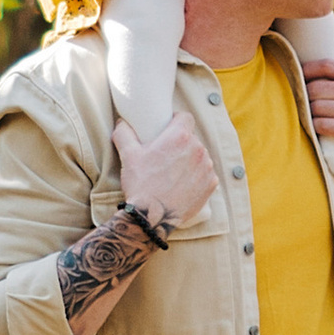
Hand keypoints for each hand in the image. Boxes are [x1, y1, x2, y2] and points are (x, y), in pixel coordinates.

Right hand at [114, 111, 217, 236]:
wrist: (151, 217)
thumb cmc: (140, 183)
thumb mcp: (128, 155)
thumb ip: (124, 132)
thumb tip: (122, 122)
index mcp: (179, 136)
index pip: (185, 117)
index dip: (177, 121)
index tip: (169, 129)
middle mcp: (198, 149)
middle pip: (191, 138)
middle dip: (181, 143)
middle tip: (166, 155)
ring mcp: (207, 167)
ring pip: (199, 156)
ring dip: (190, 160)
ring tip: (175, 172)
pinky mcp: (211, 184)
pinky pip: (206, 174)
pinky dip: (197, 177)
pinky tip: (183, 184)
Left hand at [302, 63, 333, 183]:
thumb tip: (313, 74)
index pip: (327, 65)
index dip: (306, 70)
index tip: (296, 77)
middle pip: (317, 87)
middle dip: (304, 96)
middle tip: (299, 105)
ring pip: (317, 106)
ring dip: (308, 114)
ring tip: (309, 119)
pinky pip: (322, 124)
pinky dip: (314, 127)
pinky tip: (316, 130)